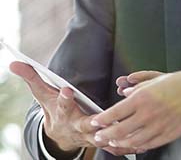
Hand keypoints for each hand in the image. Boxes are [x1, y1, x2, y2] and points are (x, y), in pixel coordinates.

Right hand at [9, 62, 138, 156]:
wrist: (61, 135)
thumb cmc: (54, 109)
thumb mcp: (43, 94)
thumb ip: (32, 78)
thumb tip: (15, 63)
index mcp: (64, 113)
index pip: (61, 105)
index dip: (63, 98)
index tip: (66, 89)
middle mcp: (78, 126)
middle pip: (85, 124)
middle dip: (92, 120)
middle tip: (99, 117)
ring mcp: (91, 136)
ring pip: (102, 137)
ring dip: (112, 135)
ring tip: (124, 129)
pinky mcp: (103, 141)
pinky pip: (115, 145)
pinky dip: (126, 146)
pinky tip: (138, 144)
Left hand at [93, 69, 180, 150]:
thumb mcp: (156, 80)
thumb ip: (138, 87)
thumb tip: (124, 93)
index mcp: (142, 98)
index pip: (114, 113)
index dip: (101, 120)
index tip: (96, 122)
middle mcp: (147, 114)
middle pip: (118, 130)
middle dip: (105, 135)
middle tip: (98, 137)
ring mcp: (158, 126)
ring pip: (131, 141)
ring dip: (119, 144)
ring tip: (113, 143)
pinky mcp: (167, 134)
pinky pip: (147, 145)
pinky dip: (137, 147)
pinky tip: (133, 145)